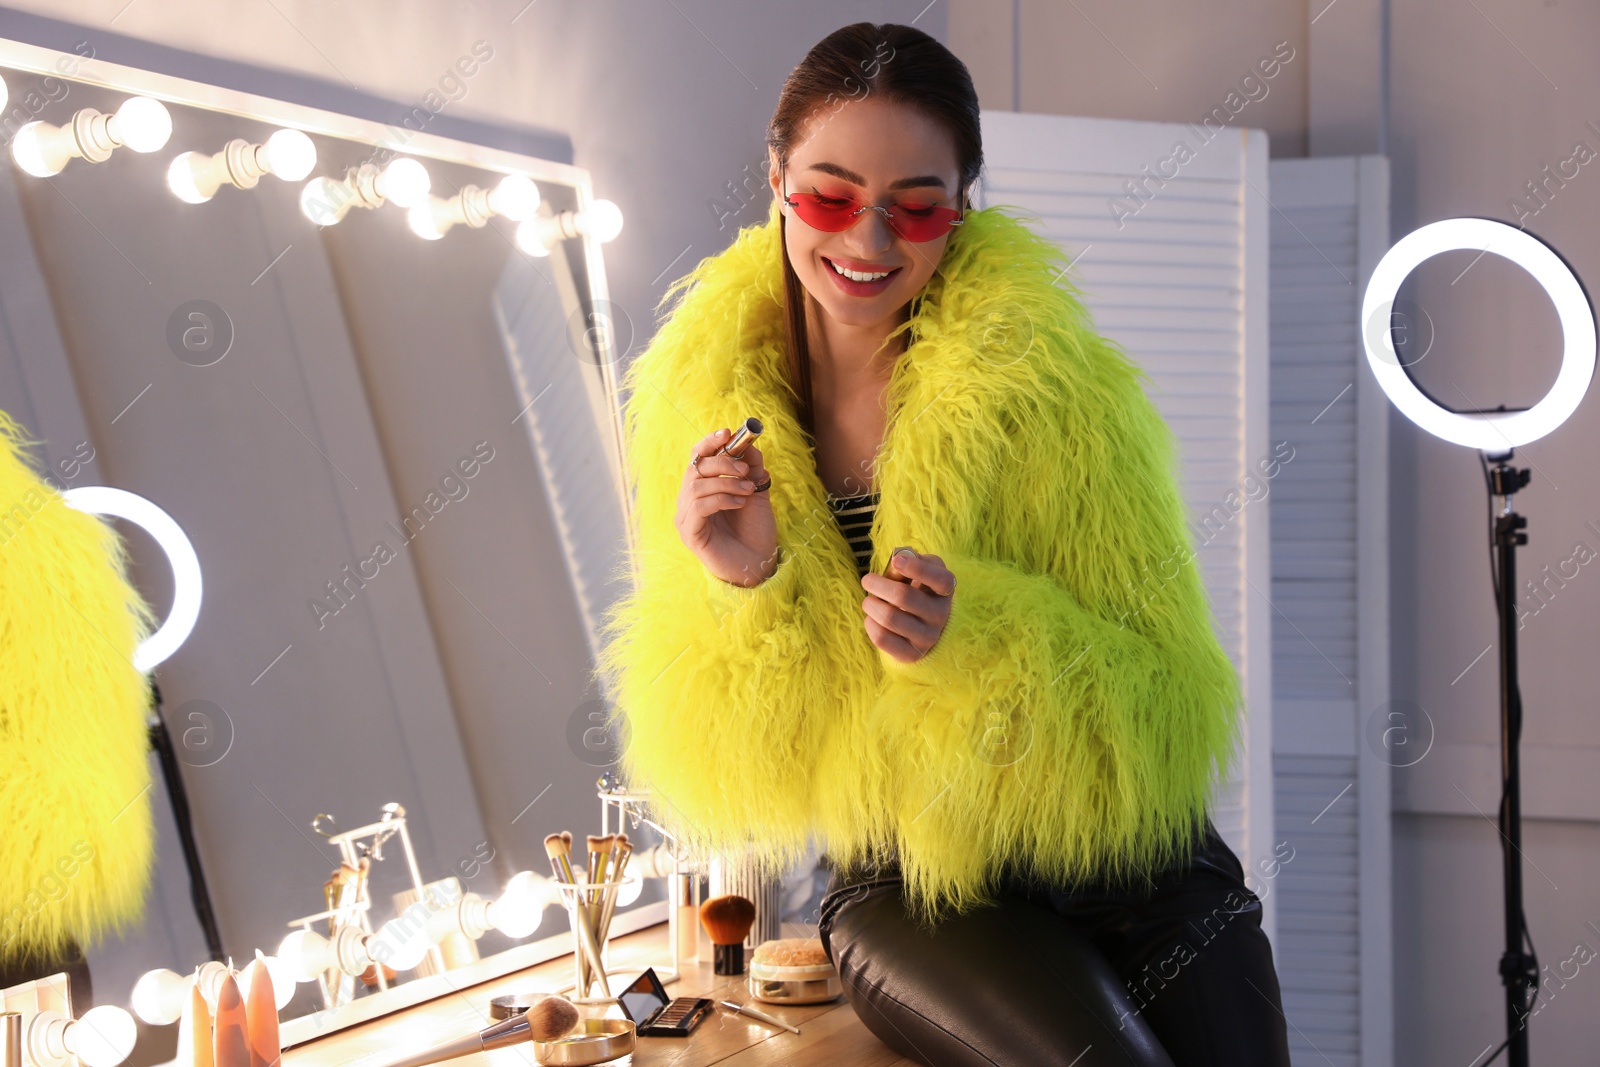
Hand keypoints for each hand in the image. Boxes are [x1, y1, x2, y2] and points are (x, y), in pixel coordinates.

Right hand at [675, 427, 777, 586]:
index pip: (697, 457)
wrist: (759, 562)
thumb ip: (751, 467)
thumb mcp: (756, 491)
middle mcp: (689, 500)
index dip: (709, 442)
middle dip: (723, 464)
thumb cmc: (754, 529)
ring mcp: (686, 517)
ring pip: (697, 486)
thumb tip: (748, 443)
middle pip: (695, 468)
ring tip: (747, 491)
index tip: (727, 433)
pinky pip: (700, 506)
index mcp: (702, 487)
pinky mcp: (690, 534)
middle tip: (745, 471)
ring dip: (726, 483)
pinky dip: (722, 499)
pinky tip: (739, 504)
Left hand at [860, 548, 954, 662]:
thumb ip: (908, 562)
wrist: (922, 625)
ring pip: (889, 618)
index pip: (940, 579)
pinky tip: (872, 619)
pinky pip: (882, 638)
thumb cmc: (917, 589)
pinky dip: (870, 624)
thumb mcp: (918, 570)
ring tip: (869, 601)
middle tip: (867, 580)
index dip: (917, 568)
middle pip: (903, 596)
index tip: (895, 560)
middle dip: (877, 584)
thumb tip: (897, 564)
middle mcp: (941, 615)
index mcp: (945, 590)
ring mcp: (928, 637)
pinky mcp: (911, 654)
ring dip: (871, 604)